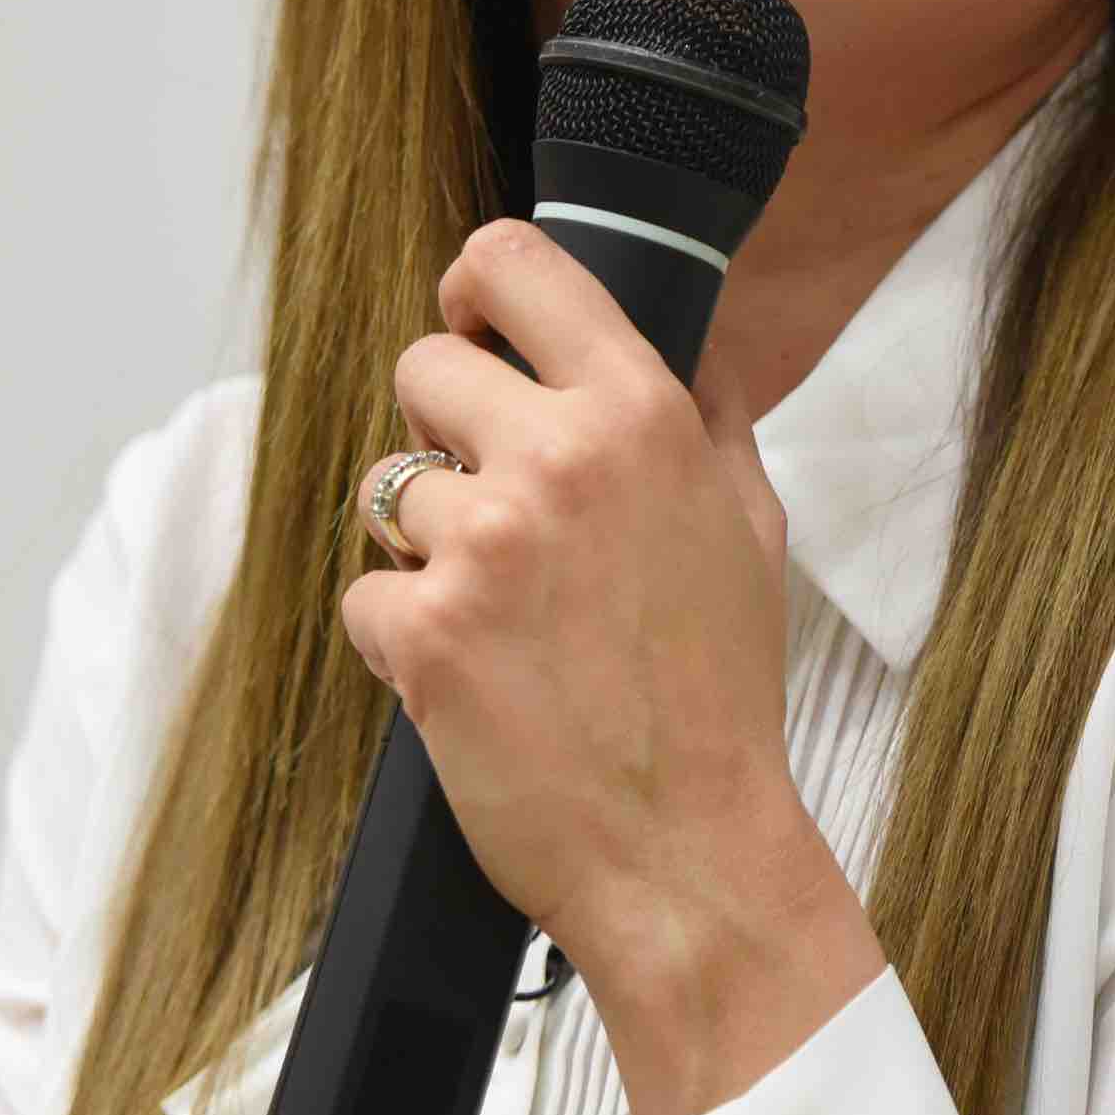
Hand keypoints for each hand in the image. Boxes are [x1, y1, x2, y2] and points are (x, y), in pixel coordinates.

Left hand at [342, 220, 883, 1114]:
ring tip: (496, 612)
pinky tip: (470, 678)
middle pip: (424, 365)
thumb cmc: (721, 699)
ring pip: (385, 486)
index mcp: (641, 416)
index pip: (514, 263)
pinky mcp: (420, 631)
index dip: (476, 287)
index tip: (475, 327)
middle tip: (490, 505)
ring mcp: (481, 544)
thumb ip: (705, 418)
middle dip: (441, 430)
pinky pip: (365, 591)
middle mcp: (557, 460)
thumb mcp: (749, 529)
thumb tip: (684, 337)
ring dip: (423, 542)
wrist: (686, 851)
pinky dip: (399, 634)